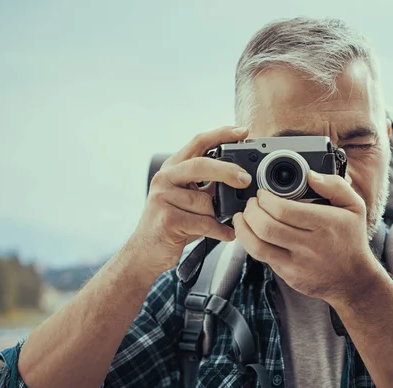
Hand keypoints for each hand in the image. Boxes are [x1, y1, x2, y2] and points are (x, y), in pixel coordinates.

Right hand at [127, 126, 252, 277]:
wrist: (146, 251)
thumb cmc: (174, 223)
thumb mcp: (190, 196)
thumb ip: (209, 183)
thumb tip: (242, 175)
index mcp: (173, 168)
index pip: (198, 142)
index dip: (222, 134)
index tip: (242, 131)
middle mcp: (165, 178)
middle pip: (201, 165)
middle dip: (228, 171)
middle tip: (246, 179)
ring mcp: (163, 198)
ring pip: (205, 202)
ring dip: (217, 216)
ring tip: (216, 224)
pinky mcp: (167, 219)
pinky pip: (204, 222)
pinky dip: (220, 230)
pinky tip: (226, 234)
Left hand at [232, 170, 379, 303]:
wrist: (355, 280)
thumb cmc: (351, 239)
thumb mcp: (354, 206)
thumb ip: (334, 185)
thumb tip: (310, 175)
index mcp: (324, 224)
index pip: (283, 210)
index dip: (266, 198)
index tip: (263, 193)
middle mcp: (309, 245)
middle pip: (266, 226)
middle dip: (251, 210)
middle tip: (252, 202)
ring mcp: (297, 263)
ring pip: (257, 246)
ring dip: (244, 228)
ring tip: (243, 217)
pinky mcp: (288, 275)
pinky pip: (262, 258)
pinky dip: (251, 242)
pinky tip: (251, 232)